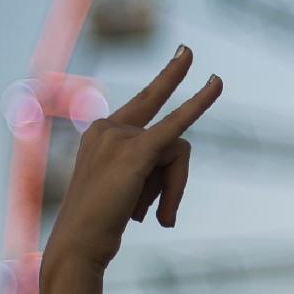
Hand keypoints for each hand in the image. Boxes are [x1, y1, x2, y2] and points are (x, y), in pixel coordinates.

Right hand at [43, 46, 222, 272]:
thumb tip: (177, 162)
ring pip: (177, 152)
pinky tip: (215, 84)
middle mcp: (106, 127)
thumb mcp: (126, 190)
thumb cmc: (99, 225)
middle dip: (173, 80)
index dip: (163, 84)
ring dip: (175, 190)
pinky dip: (199, 102)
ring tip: (159, 217)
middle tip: (188, 49)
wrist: (78, 245)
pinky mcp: (135, 152)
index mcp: (100, 133)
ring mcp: (119, 136)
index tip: (181, 58)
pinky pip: (177, 126)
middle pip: (166, 132)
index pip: (144, 111)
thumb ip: (150, 169)